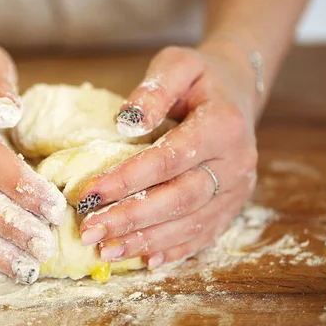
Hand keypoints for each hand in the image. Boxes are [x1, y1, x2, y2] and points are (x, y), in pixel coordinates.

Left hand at [76, 41, 260, 268]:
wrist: (238, 92)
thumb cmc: (200, 78)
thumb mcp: (178, 65)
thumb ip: (153, 90)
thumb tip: (125, 123)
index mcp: (223, 125)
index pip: (168, 159)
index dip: (126, 179)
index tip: (87, 193)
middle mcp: (236, 162)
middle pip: (178, 198)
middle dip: (131, 218)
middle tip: (89, 231)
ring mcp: (238, 189)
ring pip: (190, 222)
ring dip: (146, 240)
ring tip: (106, 251)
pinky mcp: (233, 205)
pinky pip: (204, 233)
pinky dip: (175, 249)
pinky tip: (146, 260)